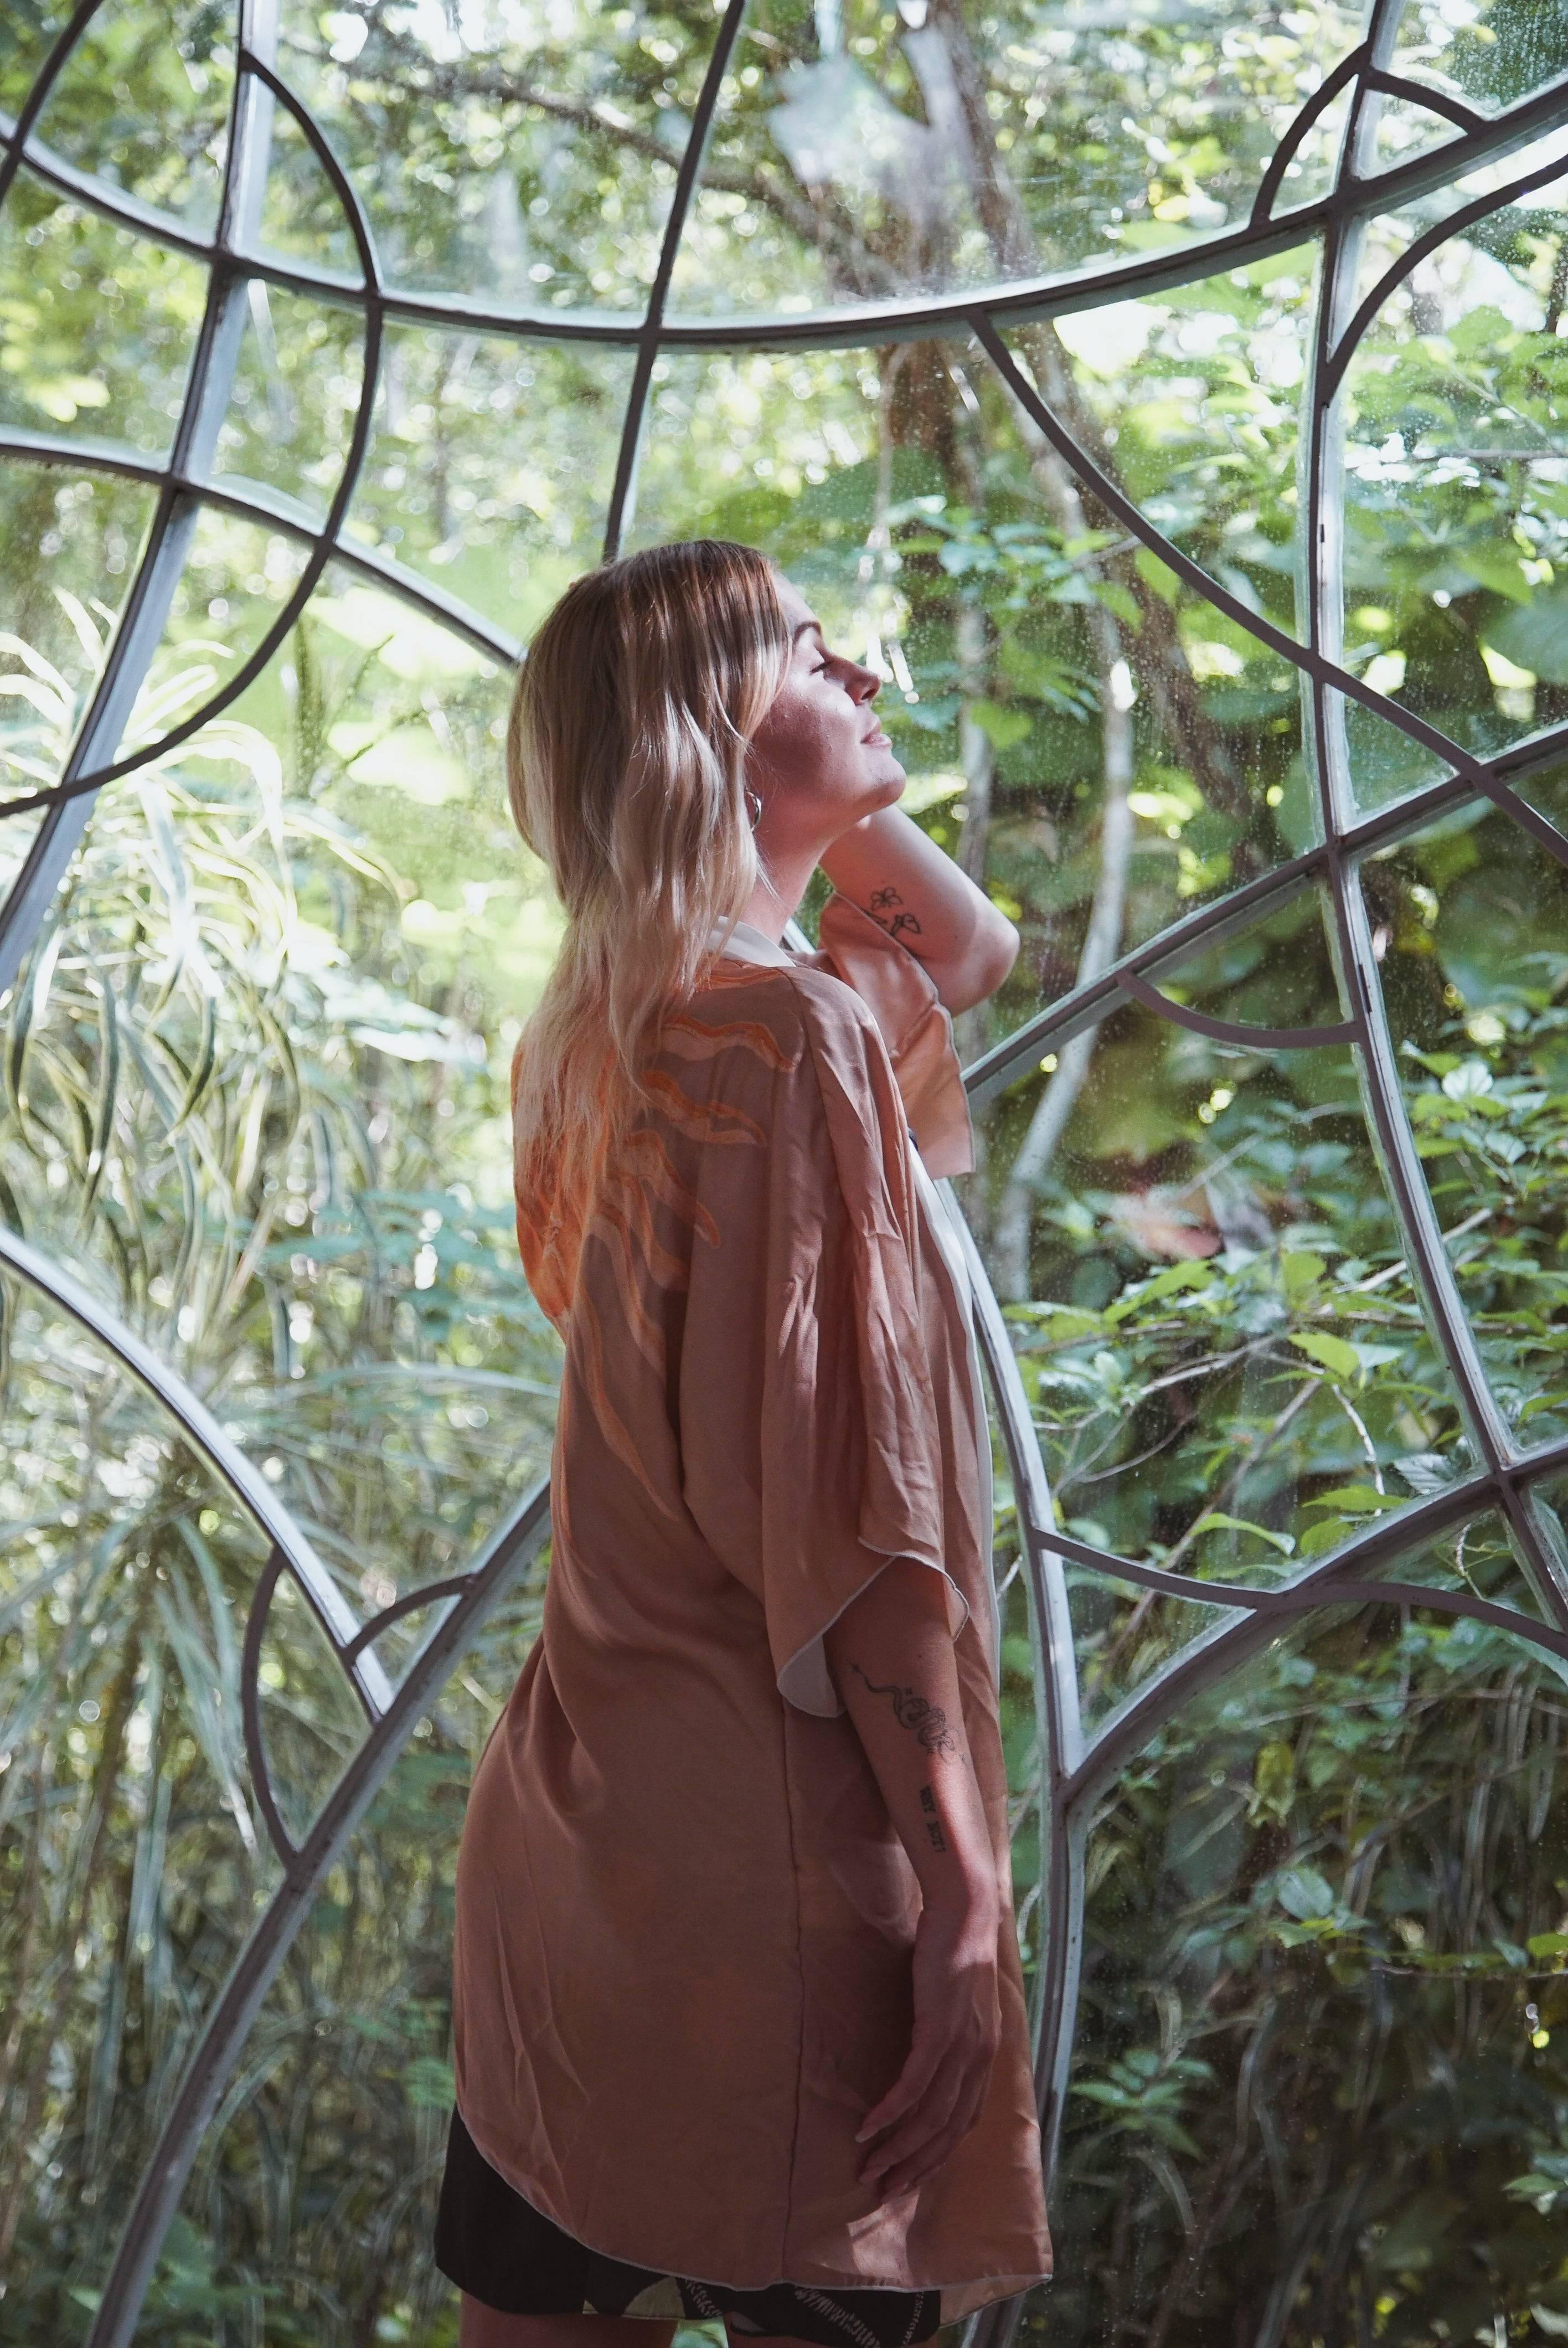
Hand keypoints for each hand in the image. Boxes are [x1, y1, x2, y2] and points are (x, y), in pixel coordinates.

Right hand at [856, 1899, 999, 2200]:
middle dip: (913, 2167)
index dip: (934, 2158)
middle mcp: (980, 2061)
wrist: (965, 1910)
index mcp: (985, 2058)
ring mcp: (962, 2047)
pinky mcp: (940, 2029)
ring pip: (930, 2117)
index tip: (906, 2179)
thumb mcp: (959, 2004)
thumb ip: (950, 2034)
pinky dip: (890, 2111)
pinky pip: (914, 2084)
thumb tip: (927, 2056)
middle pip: (946, 2133)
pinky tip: (869, 2128)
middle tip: (880, 2189)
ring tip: (867, 2167)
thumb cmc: (955, 1950)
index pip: (962, 2126)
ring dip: (897, 2148)